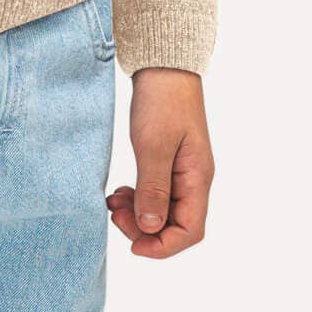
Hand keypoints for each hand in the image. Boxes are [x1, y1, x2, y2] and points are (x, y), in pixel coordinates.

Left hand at [106, 67, 214, 258]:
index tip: (132, 244)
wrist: (163, 65)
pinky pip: (155, 193)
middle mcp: (194, 179)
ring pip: (163, 211)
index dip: (162, 246)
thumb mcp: (153, 145)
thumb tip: (150, 229)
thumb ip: (153, 189)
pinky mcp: (167, 161)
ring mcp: (181, 171)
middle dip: (144, 229)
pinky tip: (120, 192)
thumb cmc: (162, 101)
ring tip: (113, 203)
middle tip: (115, 214)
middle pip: (176, 225)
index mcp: (198, 178)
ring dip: (138, 215)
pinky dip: (137, 198)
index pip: (189, 231)